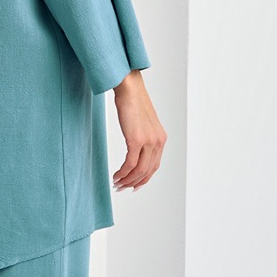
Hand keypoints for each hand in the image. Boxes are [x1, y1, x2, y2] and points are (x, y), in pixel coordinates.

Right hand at [111, 70, 166, 191]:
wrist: (130, 89)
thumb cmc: (133, 102)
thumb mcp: (142, 122)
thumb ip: (143, 136)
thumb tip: (135, 148)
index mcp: (161, 139)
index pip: (154, 166)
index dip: (144, 179)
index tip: (133, 185)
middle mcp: (158, 142)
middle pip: (147, 171)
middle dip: (134, 183)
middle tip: (122, 188)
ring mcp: (148, 141)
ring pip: (139, 170)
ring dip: (127, 180)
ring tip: (116, 183)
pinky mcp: (136, 139)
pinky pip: (130, 163)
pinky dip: (123, 172)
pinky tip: (116, 175)